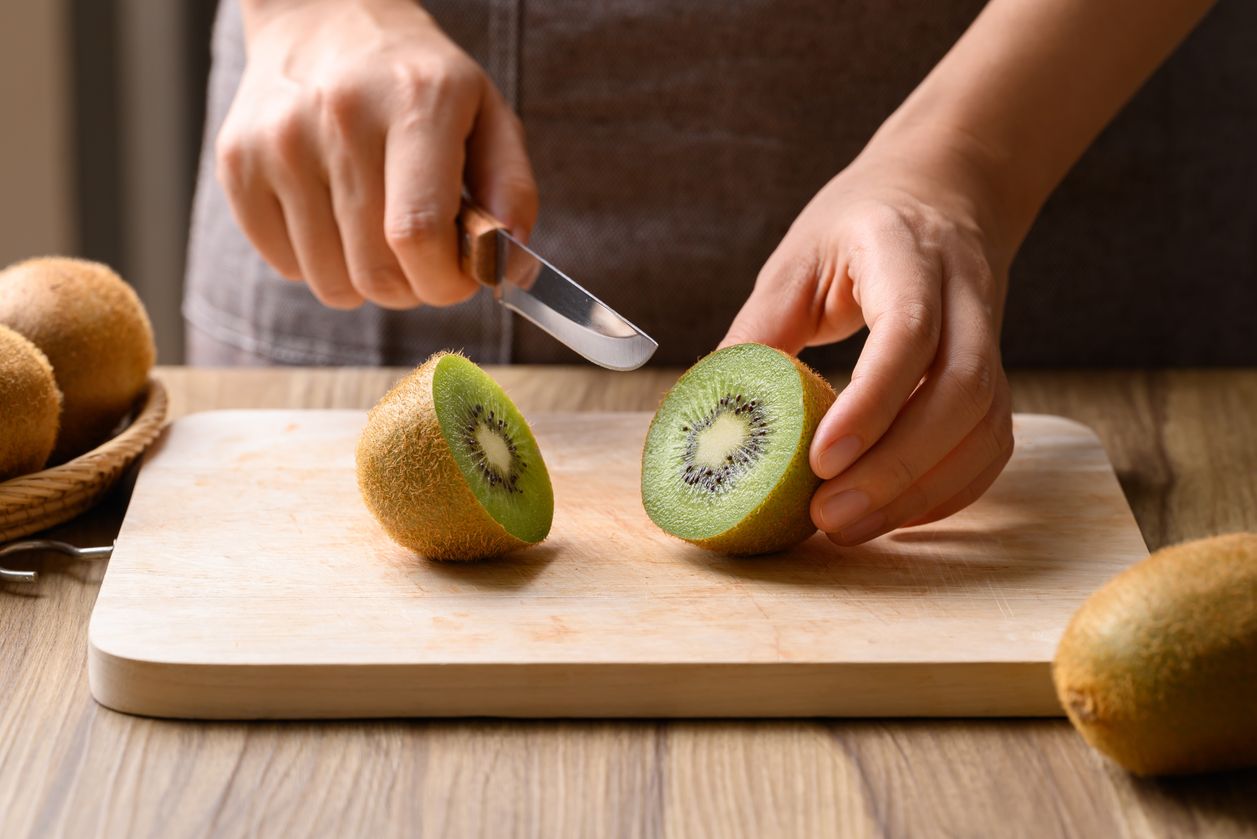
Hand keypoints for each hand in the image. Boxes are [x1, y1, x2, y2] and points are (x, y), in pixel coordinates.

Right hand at [216, 0, 536, 309]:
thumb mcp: (487, 112)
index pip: (418, 235)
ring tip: (376, 233)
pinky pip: (285, 267)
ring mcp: (278, 141)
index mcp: (415, 101)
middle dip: (411, 288)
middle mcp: (339, 118)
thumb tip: (508, 263)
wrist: (323, 18)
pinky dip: (317, 264)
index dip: (445, 282)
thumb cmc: (416, 80)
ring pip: (328, 282)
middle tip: (420, 258)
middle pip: (376, 271)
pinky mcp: (237, 163)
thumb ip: (512, 190)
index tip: (457, 277)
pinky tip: (333, 217)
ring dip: (364, 282)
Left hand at [722, 133, 1014, 544]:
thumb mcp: (794, 263)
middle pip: (960, 391)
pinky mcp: (997, 374)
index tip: (821, 460)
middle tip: (828, 516)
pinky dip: (949, 491)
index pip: (909, 330)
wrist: (939, 192)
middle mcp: (964, 292)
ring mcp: (991, 334)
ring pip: (984, 425)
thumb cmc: (854, 227)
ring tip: (849, 527)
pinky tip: (896, 515)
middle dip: (896, 468)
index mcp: (905, 251)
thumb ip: (758, 334)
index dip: (872, 402)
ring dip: (921, 491)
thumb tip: (710, 418)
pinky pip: (991, 444)